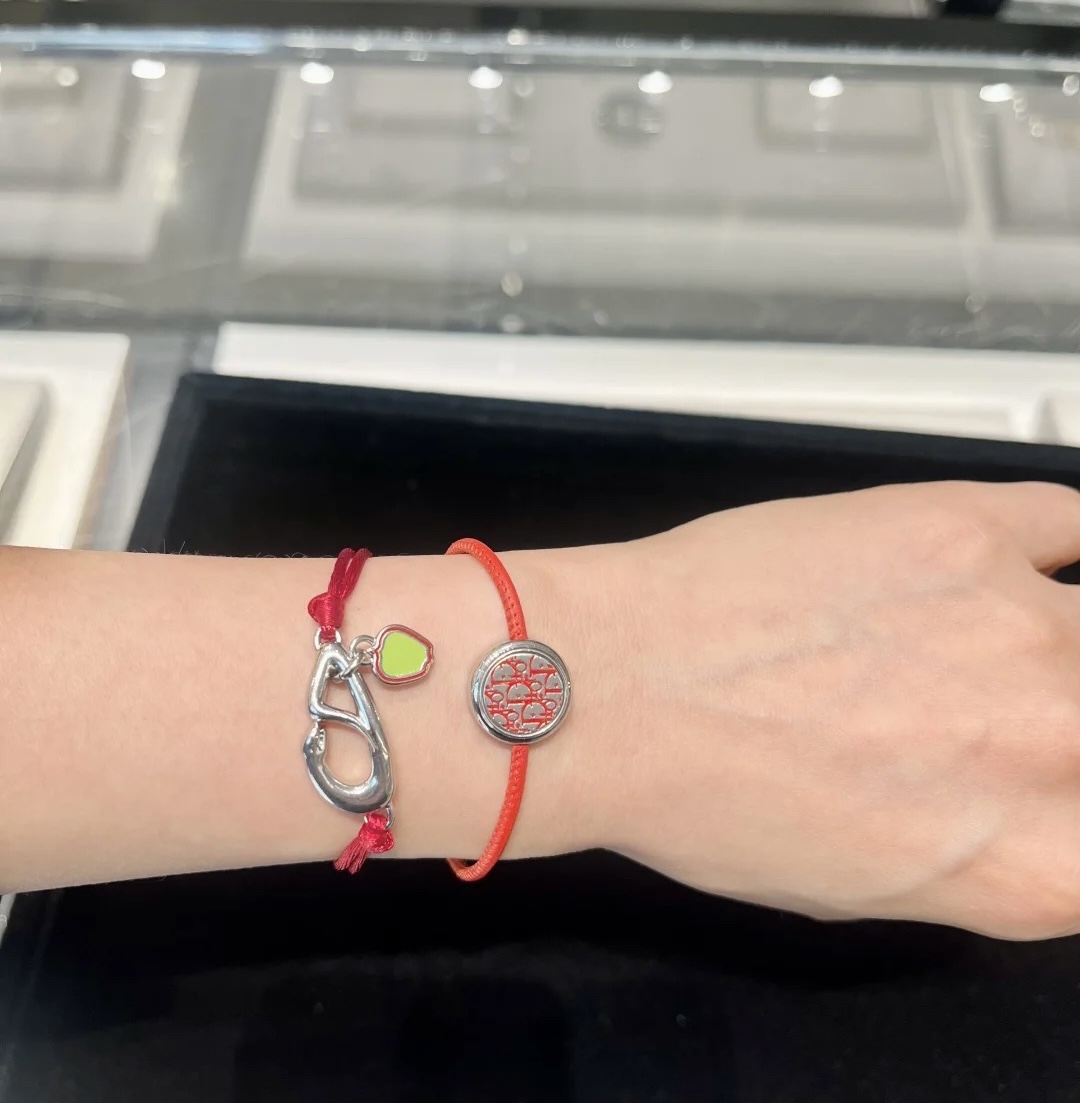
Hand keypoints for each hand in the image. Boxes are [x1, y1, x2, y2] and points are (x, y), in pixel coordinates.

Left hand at [587, 481, 1079, 938]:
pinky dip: (1056, 546)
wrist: (610, 688)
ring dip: (1066, 636)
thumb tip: (1015, 810)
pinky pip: (1069, 523)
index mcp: (1030, 867)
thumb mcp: (854, 885)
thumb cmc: (701, 804)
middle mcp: (1057, 744)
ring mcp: (1023, 621)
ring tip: (994, 637)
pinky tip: (1009, 562)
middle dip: (1074, 721)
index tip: (1055, 772)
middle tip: (1027, 705)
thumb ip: (972, 852)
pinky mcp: (965, 525)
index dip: (1079, 798)